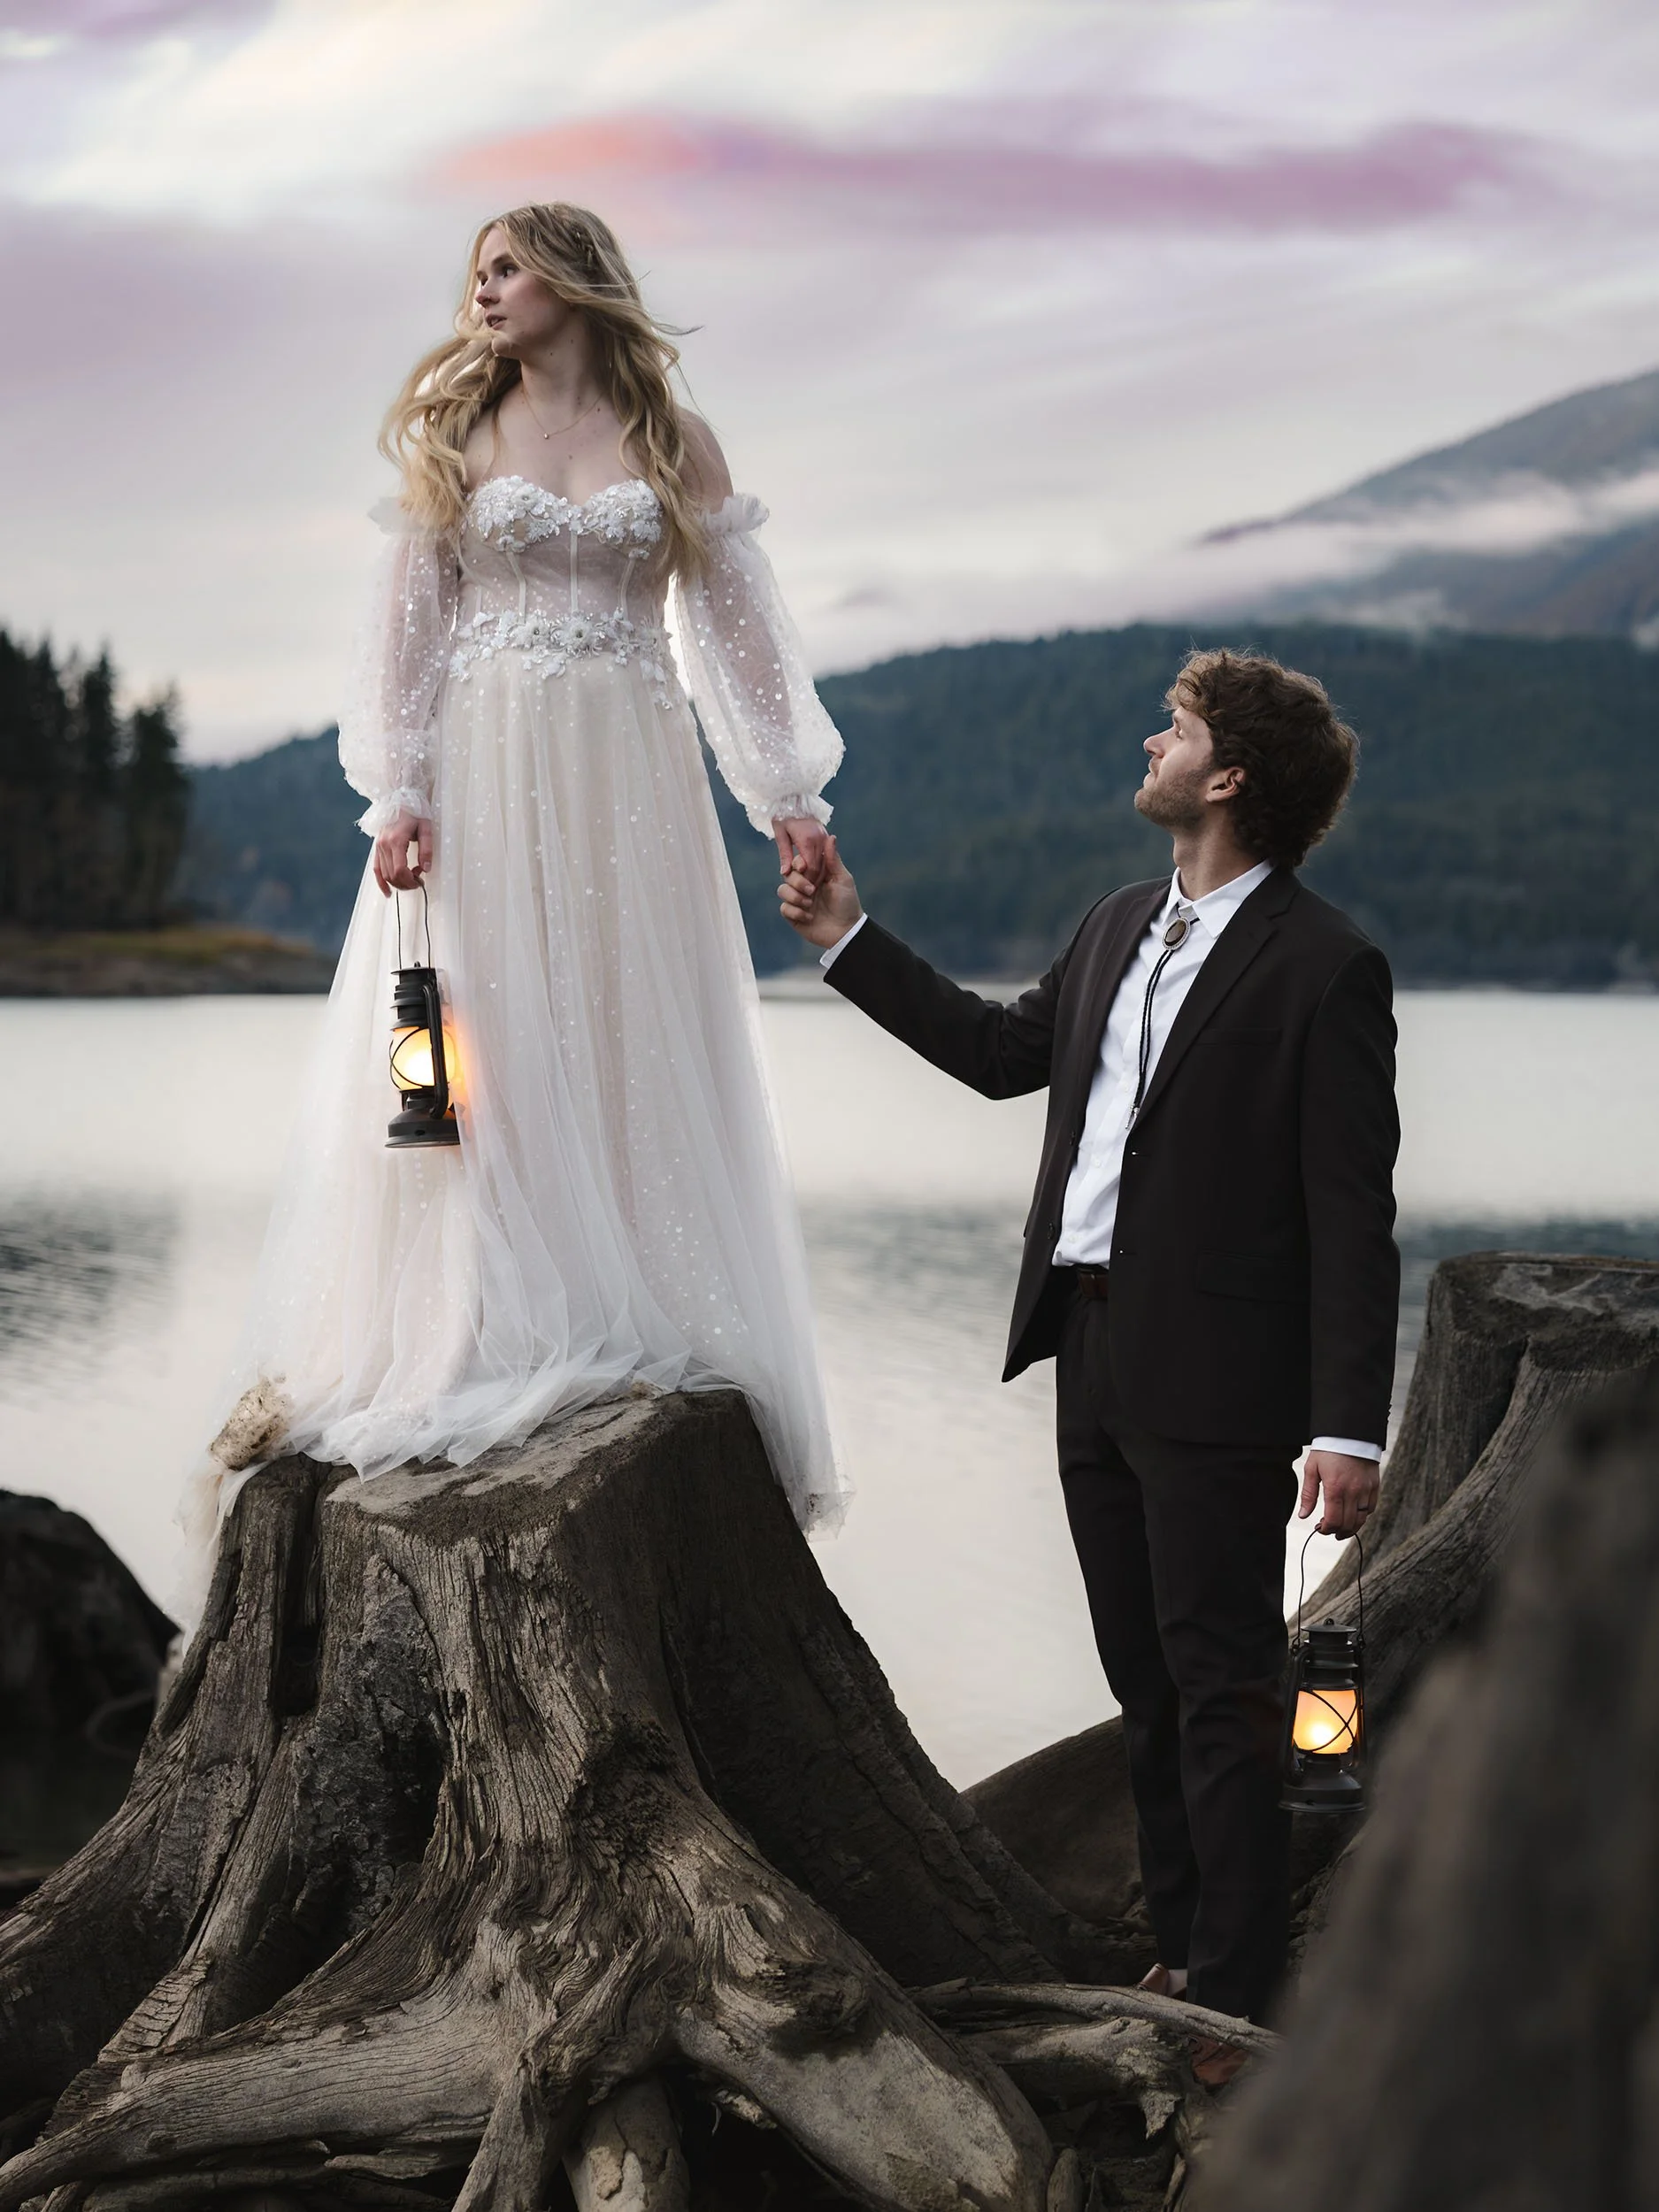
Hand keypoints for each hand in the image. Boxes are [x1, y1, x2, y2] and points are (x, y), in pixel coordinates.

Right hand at [373, 810, 432, 896]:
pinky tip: (388, 892)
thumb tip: (426, 868)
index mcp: (396, 840)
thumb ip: (426, 849)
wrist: (399, 798)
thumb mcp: (426, 828)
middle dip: (406, 883)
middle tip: (419, 880)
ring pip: (384, 875)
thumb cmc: (414, 811)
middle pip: (392, 875)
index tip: (421, 880)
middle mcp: (384, 845)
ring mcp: (378, 847)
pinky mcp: (377, 848)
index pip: (400, 870)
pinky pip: (376, 869)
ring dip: (398, 883)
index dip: (410, 880)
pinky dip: (381, 882)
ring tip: (411, 879)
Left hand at [773, 816, 828, 886]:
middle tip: (806, 890)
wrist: (793, 797)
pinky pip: (826, 855)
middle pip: (819, 866)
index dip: (806, 879)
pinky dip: (821, 865)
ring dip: (818, 874)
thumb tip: (785, 873)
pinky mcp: (825, 835)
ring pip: (824, 862)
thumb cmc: (783, 815)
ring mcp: (824, 836)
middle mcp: (819, 839)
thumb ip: (784, 855)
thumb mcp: (780, 835)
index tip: (801, 889)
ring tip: (810, 883)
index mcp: (807, 840)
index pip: (810, 867)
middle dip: (813, 879)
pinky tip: (814, 872)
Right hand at [777, 835, 862, 949]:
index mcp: (815, 875)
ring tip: (810, 905)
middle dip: (798, 882)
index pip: (798, 862)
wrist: (846, 931)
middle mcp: (804, 886)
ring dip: (795, 897)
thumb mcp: (842, 879)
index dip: (797, 863)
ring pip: (782, 891)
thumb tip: (831, 836)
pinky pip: (784, 908)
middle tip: (812, 890)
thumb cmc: (847, 903)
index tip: (803, 866)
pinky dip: (796, 912)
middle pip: (788, 875)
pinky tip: (810, 917)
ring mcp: (798, 901)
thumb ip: (833, 859)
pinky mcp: (794, 916)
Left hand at [1298, 1450, 1379, 1540]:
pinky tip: (1354, 1515)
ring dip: (1351, 1528)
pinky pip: (1371, 1508)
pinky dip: (1363, 1516)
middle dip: (1337, 1531)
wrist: (1350, 1433)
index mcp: (1335, 1488)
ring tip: (1342, 1529)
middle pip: (1348, 1523)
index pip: (1333, 1520)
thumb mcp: (1312, 1469)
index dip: (1326, 1529)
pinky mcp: (1374, 1485)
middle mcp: (1353, 1491)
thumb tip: (1303, 1515)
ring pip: (1361, 1519)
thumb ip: (1308, 1494)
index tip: (1320, 1528)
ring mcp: (1366, 1489)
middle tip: (1329, 1530)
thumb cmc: (1328, 1449)